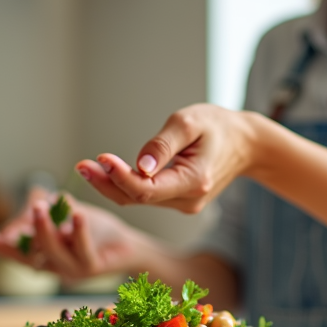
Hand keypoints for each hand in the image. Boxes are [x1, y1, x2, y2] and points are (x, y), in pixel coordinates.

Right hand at [0, 189, 141, 281]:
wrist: (128, 243)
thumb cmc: (94, 228)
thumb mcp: (63, 211)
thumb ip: (44, 206)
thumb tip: (31, 202)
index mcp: (38, 256)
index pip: (7, 251)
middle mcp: (50, 268)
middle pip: (23, 256)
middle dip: (19, 233)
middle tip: (25, 209)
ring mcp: (70, 271)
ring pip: (50, 254)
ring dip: (44, 230)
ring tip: (43, 206)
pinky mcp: (92, 269)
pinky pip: (81, 252)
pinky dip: (78, 232)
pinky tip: (77, 214)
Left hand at [76, 104, 258, 212]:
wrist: (246, 143)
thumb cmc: (218, 126)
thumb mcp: (190, 122)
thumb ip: (163, 144)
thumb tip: (139, 165)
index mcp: (194, 181)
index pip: (147, 189)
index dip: (120, 176)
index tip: (101, 158)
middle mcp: (188, 200)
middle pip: (138, 198)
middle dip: (107, 182)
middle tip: (80, 165)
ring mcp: (183, 204)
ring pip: (139, 200)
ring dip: (111, 184)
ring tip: (85, 166)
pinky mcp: (178, 201)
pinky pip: (146, 197)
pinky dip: (125, 185)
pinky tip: (105, 172)